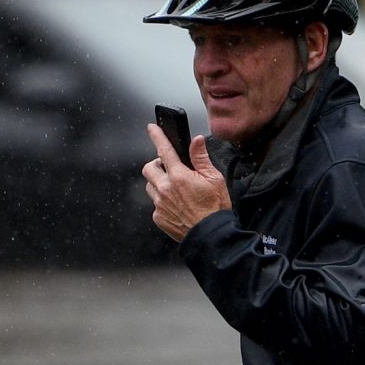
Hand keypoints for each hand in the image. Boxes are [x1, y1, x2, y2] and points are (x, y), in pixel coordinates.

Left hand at [142, 125, 229, 241]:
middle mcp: (165, 189)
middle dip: (157, 165)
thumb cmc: (215, 209)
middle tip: (170, 169)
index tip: (152, 128)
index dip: (157, 136)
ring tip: (174, 189)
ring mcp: (160, 204)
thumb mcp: (214, 179)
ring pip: (150, 186)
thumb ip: (201, 158)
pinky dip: (162, 201)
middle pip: (149, 168)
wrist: (211, 236)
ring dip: (158, 183)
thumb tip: (196, 141)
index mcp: (179, 176)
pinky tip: (177, 206)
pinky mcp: (159, 218)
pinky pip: (155, 204)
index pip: (164, 150)